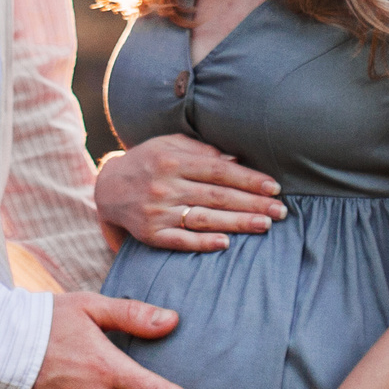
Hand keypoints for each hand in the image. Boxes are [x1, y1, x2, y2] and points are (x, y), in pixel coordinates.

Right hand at [95, 135, 284, 252]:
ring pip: (204, 219)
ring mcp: (157, 211)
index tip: (274, 188)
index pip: (219, 171)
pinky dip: (203, 242)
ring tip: (264, 225)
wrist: (107, 188)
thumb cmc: (147, 162)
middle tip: (281, 211)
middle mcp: (165, 186)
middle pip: (217, 196)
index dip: (249, 180)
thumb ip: (201, 150)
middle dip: (253, 203)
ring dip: (237, 223)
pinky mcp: (151, 233)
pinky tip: (225, 243)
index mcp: (173, 160)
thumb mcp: (169, 145)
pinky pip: (181, 240)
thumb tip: (236, 160)